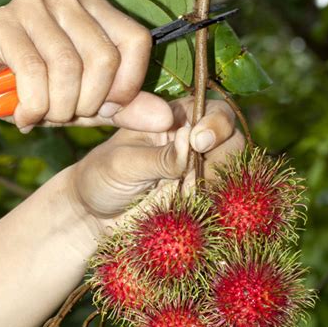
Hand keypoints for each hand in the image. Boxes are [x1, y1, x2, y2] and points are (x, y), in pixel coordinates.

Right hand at [0, 0, 173, 131]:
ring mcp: (34, 4)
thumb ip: (125, 109)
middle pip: (105, 58)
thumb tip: (167, 120)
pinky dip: (34, 106)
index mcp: (94, 9)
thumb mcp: (85, 104)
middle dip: (88, 103)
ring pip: (69, 67)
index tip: (105, 109)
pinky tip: (24, 116)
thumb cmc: (32, 90)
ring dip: (59, 108)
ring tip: (43, 115)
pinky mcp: (4, 22)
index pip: (137, 41)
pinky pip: (35, 72)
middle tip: (67, 115)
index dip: (128, 86)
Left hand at [68, 97, 243, 226]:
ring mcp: (200, 173)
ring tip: (192, 198)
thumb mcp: (125, 163)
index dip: (216, 124)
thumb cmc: (103, 178)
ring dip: (220, 186)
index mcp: (176, 119)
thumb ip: (159, 156)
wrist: (95, 215)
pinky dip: (216, 207)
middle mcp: (195, 142)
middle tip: (204, 178)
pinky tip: (198, 213)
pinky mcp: (200, 201)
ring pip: (232, 174)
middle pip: (232, 141)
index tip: (199, 142)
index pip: (214, 111)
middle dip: (224, 157)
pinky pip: (220, 201)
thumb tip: (191, 144)